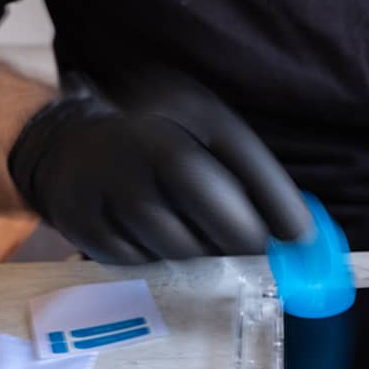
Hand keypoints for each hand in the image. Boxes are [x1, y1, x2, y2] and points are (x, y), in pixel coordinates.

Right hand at [7, 68, 311, 262]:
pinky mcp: (81, 220)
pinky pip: (139, 261)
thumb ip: (246, 175)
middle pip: (199, 190)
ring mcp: (103, 178)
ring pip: (171, 238)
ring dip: (201, 254)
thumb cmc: (157, 144)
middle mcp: (137, 135)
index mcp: (180, 106)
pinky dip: (160, 262)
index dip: (277, 199)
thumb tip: (297, 236)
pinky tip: (156, 241)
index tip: (303, 239)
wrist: (65, 145)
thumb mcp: (201, 135)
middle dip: (239, 233)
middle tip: (257, 254)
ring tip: (202, 243)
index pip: (238, 152)